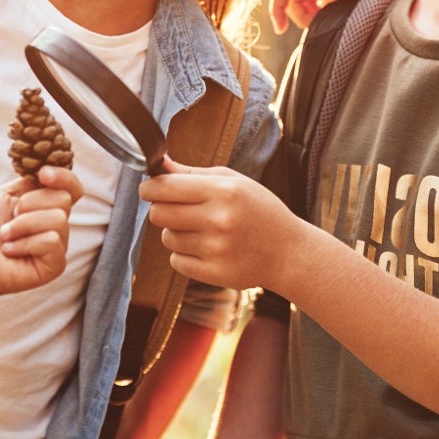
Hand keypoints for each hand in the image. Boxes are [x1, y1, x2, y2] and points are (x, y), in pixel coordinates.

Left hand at [0, 166, 82, 302]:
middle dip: (29, 203)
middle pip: (63, 199)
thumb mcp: (7, 194)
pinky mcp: (55, 266)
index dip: (64, 177)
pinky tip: (9, 250)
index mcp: (47, 208)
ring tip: (5, 235)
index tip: (42, 174)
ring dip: (22, 224)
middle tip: (9, 216)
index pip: (72, 188)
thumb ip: (32, 182)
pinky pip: (51, 241)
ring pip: (57, 219)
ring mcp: (58, 247)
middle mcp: (57, 227)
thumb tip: (50, 169)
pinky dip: (24, 243)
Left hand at [141, 159, 299, 291]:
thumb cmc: (260, 210)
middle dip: (161, 209)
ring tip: (202, 231)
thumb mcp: (235, 182)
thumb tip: (160, 166)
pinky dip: (185, 255)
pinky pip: (176, 261)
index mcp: (223, 191)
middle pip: (158, 213)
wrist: (288, 252)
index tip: (150, 189)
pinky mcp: (214, 273)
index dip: (150, 188)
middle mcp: (218, 219)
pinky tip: (206, 249)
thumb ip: (194, 173)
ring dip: (176, 233)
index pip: (164, 188)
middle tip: (178, 209)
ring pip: (167, 237)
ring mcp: (216, 249)